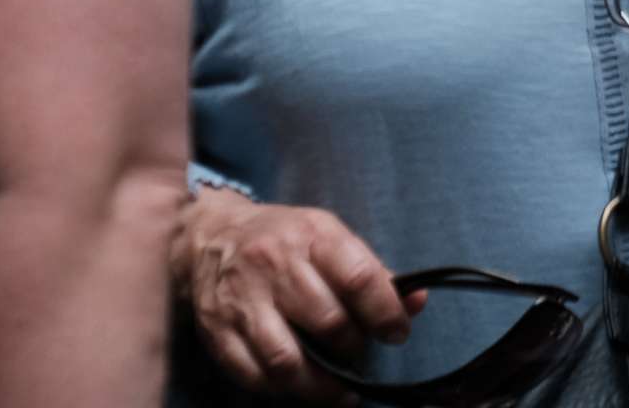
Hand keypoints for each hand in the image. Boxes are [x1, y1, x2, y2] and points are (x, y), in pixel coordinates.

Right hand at [171, 187, 427, 399]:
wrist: (213, 236)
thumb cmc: (286, 240)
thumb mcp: (330, 238)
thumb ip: (373, 272)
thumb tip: (416, 303)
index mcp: (313, 236)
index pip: (358, 277)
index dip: (385, 312)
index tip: (396, 333)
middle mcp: (276, 265)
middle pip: (327, 321)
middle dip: (353, 348)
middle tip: (361, 355)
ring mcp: (243, 300)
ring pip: (286, 359)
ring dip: (320, 386)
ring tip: (340, 392)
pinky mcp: (218, 331)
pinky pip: (253, 374)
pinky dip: (280, 390)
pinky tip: (299, 388)